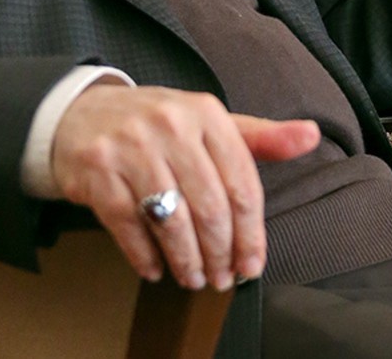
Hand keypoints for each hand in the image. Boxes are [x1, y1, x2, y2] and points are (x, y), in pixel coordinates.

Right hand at [50, 84, 319, 290]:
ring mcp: (130, 146)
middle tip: (222, 278)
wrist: (80, 115)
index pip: (242, 183)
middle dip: (220, 253)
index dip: (251, 234)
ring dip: (186, 260)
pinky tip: (154, 268)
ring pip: (171, 220)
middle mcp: (169, 125)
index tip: (252, 263)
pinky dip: (144, 255)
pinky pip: (127, 225)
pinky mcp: (97, 169)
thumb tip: (311, 136)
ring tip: (193, 277)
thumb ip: (259, 137)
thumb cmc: (154, 125)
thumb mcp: (207, 122)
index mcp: (205, 113)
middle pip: (210, 207)